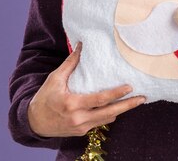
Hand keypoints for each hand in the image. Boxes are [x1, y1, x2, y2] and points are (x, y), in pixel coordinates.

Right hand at [28, 43, 145, 136]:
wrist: (35, 122)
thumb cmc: (45, 97)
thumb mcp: (55, 78)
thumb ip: (70, 63)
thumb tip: (81, 44)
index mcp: (72, 104)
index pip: (100, 99)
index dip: (116, 94)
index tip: (129, 87)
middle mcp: (78, 118)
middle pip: (109, 113)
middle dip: (128, 106)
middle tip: (142, 98)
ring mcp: (81, 127)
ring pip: (107, 119)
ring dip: (121, 110)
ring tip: (135, 102)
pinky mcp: (81, 132)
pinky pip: (100, 123)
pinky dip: (109, 115)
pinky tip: (117, 108)